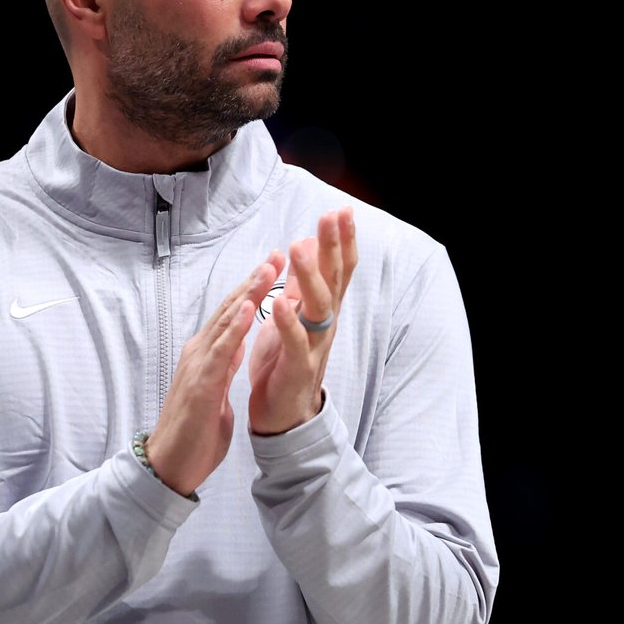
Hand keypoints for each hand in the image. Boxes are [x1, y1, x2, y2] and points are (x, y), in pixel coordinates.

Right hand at [146, 250, 284, 495]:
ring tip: (268, 268)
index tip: (275, 267)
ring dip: (248, 293)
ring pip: (225, 321)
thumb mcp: (217, 393)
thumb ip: (224, 369)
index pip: (233, 314)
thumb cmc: (194, 433)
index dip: (253, 289)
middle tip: (277, 254)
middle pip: (230, 308)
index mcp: (207, 355)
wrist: (169, 467)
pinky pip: (221, 351)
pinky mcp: (200, 384)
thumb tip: (236, 351)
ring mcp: (198, 366)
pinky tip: (249, 308)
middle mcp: (200, 353)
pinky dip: (234, 327)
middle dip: (254, 280)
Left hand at [248, 207, 357, 435]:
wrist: (285, 415)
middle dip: (334, 246)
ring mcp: (315, 346)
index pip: (339, 268)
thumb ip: (304, 286)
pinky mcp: (297, 368)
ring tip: (300, 247)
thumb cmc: (287, 361)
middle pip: (335, 279)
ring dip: (310, 275)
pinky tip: (280, 302)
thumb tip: (311, 247)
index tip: (343, 209)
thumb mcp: (297, 316)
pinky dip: (288, 322)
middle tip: (331, 216)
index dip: (342, 240)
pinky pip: (295, 342)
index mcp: (323, 310)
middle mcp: (325, 324)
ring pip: (319, 306)